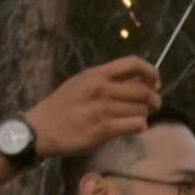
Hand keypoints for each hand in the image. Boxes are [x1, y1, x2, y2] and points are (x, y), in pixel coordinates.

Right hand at [28, 57, 161, 155]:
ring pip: (142, 110)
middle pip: (143, 91)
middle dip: (153, 100)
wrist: (40, 130)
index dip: (151, 72)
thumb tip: (137, 82)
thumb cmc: (61, 106)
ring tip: (135, 118)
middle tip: (152, 106)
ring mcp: (103, 109)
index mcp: (96, 74)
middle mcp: (101, 89)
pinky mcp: (104, 129)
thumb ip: (106, 81)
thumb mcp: (81, 83)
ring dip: (144, 115)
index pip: (133, 63)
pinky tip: (133, 128)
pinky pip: (136, 125)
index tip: (155, 83)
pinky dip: (140, 127)